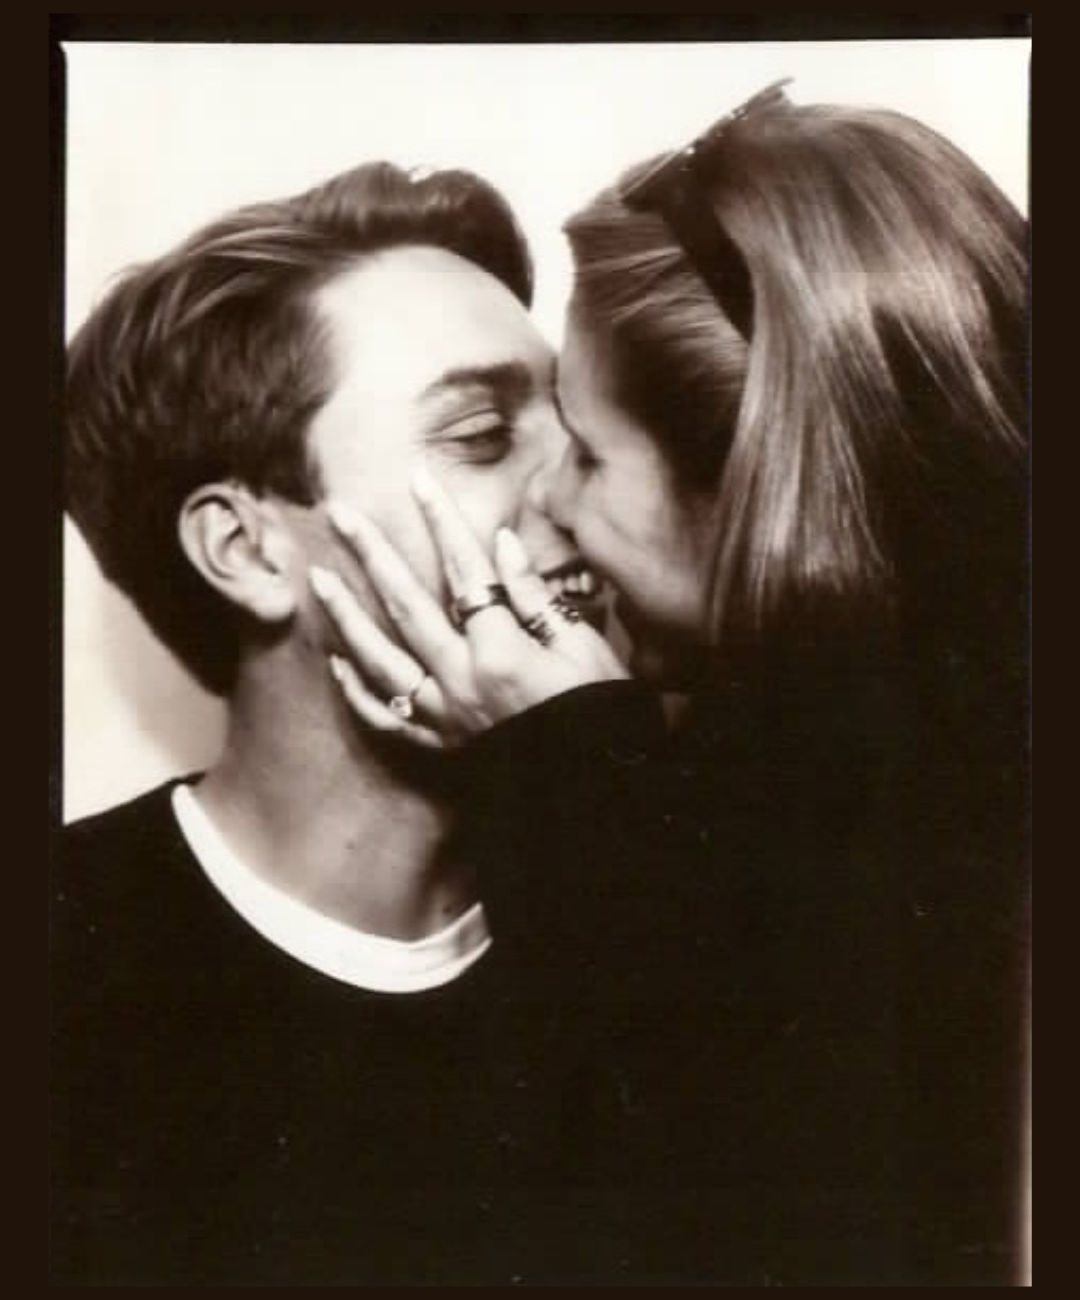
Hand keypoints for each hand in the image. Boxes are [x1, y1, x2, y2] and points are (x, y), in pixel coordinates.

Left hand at [309, 465, 628, 748]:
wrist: (601, 791)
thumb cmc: (603, 714)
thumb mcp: (583, 648)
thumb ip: (536, 596)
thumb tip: (499, 545)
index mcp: (501, 651)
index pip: (464, 571)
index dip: (441, 521)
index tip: (418, 479)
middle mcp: (461, 680)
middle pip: (406, 606)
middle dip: (371, 555)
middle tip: (340, 514)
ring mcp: (445, 715)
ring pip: (381, 659)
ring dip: (347, 617)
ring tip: (319, 580)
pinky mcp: (442, 744)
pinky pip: (388, 718)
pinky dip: (359, 693)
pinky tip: (336, 666)